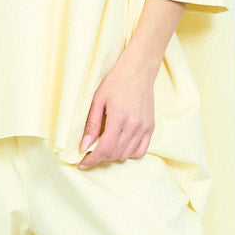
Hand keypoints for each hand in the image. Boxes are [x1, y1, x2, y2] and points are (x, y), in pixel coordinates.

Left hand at [77, 49, 155, 168]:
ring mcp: (144, 127)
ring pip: (127, 154)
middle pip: (115, 154)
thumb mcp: (97, 100)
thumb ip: (91, 124)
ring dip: (114, 155)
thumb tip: (84, 146)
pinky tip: (121, 145)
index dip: (92, 160)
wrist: (138, 71)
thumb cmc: (115, 82)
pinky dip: (129, 152)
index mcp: (118, 118)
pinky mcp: (151, 127)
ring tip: (105, 146)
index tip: (82, 164)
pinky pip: (141, 150)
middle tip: (91, 152)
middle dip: (100, 157)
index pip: (104, 149)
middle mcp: (133, 125)